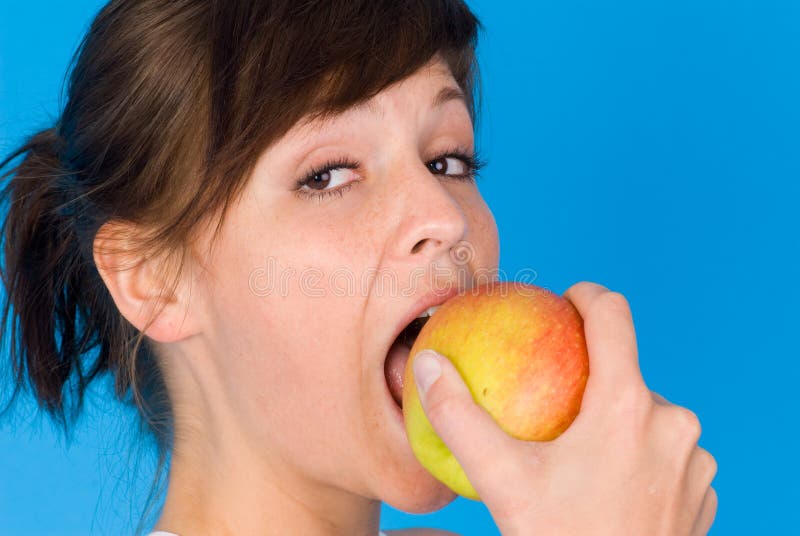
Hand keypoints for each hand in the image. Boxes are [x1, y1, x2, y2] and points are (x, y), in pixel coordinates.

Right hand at [412, 281, 716, 534]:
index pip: (613, 316)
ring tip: (581, 455)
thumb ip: (460, 417)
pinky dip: (640, 456)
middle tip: (555, 411)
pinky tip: (610, 487)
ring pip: (649, 415)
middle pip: (628, 373)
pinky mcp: (702, 491)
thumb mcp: (501, 480)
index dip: (587, 296)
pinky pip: (668, 453)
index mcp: (628, 406)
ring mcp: (694, 461)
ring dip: (617, 421)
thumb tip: (429, 366)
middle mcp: (673, 424)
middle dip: (592, 382)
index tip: (565, 303)